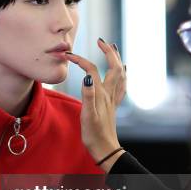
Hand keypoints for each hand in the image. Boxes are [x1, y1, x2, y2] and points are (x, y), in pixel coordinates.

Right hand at [66, 40, 125, 168]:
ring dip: (116, 59)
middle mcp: (109, 94)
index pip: (91, 69)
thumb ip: (87, 95)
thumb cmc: (94, 134)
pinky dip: (121, 74)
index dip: (80, 60)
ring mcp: (113, 99)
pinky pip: (121, 85)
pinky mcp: (113, 105)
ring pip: (120, 74)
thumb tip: (87, 76)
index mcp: (101, 94)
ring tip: (113, 49)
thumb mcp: (87, 115)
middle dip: (108, 51)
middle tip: (101, 40)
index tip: (68, 55)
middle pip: (113, 66)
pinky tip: (122, 72)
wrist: (104, 149)